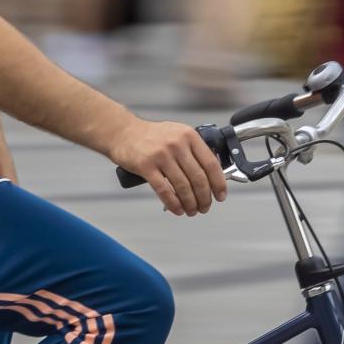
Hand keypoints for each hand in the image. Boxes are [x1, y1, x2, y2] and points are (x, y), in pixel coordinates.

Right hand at [110, 117, 226, 216]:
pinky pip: (164, 190)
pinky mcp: (146, 166)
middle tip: (205, 207)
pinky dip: (173, 203)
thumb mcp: (178, 134)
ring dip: (190, 203)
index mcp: (189, 136)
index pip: (211, 163)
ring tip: (191, 211)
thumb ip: (194, 149)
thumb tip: (212, 173)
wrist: (123, 132)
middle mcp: (177, 145)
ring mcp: (161, 155)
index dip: (219, 183)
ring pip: (183, 187)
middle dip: (204, 198)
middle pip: (198, 178)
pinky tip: (177, 209)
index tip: (220, 196)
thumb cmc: (151, 136)